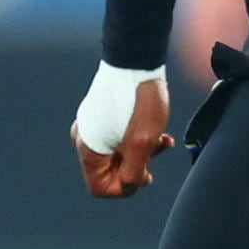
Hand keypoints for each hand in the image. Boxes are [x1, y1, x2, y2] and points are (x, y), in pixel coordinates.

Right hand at [73, 75, 172, 197]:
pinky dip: (138, 141)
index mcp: (89, 148)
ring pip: (118, 156)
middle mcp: (86, 139)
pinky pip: (119, 140)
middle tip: (155, 158)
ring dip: (142, 155)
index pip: (100, 188)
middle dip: (136, 169)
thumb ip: (133, 172)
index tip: (143, 175)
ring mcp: (94, 127)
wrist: (138, 60)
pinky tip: (159, 135)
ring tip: (162, 143)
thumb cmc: (140, 100)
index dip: (124, 188)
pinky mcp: (105, 117)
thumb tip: (128, 186)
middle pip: (110, 173)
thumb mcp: (142, 142)